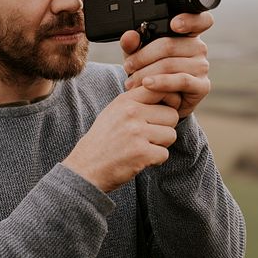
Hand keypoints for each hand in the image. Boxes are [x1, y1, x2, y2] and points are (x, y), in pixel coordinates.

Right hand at [63, 86, 179, 192]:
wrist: (86, 167)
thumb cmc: (104, 139)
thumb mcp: (115, 111)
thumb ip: (137, 101)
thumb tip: (168, 93)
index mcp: (125, 100)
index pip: (161, 89)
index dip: (170, 101)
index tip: (163, 112)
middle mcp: (131, 113)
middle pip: (172, 115)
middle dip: (165, 127)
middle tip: (149, 137)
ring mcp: (136, 133)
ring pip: (171, 135)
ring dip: (161, 145)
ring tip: (143, 147)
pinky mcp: (141, 153)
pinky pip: (165, 154)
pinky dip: (155, 160)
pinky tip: (140, 159)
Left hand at [120, 12, 211, 119]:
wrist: (159, 101)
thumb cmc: (152, 72)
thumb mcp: (138, 55)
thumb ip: (132, 44)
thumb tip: (129, 36)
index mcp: (187, 34)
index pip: (199, 20)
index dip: (189, 19)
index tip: (173, 24)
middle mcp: (198, 48)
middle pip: (169, 45)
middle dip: (143, 57)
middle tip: (128, 66)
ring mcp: (202, 66)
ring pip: (171, 64)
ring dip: (146, 73)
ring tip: (132, 81)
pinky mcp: (202, 86)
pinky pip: (181, 81)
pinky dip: (161, 83)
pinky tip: (147, 84)